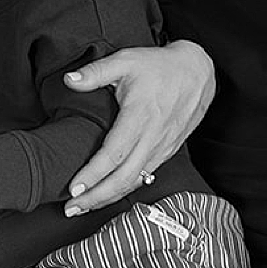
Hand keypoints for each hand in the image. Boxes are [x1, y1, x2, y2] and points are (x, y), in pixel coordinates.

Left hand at [61, 40, 215, 213]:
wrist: (197, 72)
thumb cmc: (159, 66)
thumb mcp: (126, 60)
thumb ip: (96, 72)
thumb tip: (69, 80)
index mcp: (140, 115)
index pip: (114, 154)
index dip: (93, 174)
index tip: (73, 188)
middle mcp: (153, 137)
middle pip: (123, 178)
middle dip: (96, 197)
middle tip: (72, 207)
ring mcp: (162, 147)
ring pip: (135, 181)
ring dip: (109, 197)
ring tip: (84, 206)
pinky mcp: (167, 151)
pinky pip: (145, 176)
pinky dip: (125, 189)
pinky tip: (109, 194)